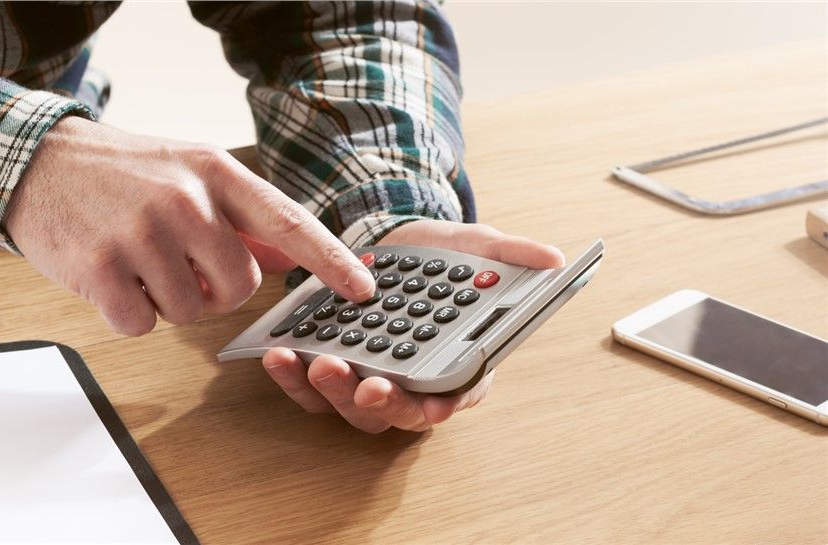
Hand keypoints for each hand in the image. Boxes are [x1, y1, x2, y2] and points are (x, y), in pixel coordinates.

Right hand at [3, 117, 375, 334]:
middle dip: (216, 288)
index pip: (289, 224)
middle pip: (239, 286)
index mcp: (216, 172)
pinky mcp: (100, 269)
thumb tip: (293, 259)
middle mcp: (185, 200)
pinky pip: (142, 325)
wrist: (40, 162)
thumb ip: (244, 218)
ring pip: (191, 311)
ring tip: (139, 258)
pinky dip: (129, 313)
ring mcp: (142, 234)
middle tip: (180, 262)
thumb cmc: (125, 172)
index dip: (332, 261)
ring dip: (168, 298)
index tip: (365, 289)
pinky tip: (112, 276)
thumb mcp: (191, 173)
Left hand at [261, 219, 564, 432]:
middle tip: (368, 385)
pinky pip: (311, 389)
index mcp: (458, 363)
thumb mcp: (478, 246)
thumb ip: (511, 254)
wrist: (393, 243)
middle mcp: (414, 382)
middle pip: (400, 412)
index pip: (458, 395)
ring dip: (334, 393)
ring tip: (319, 363)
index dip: (446, 406)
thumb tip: (553, 258)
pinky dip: (295, 379)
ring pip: (352, 407)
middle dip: (382, 404)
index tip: (434, 409)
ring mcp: (371, 378)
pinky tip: (282, 355)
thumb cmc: (441, 256)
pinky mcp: (334, 368)